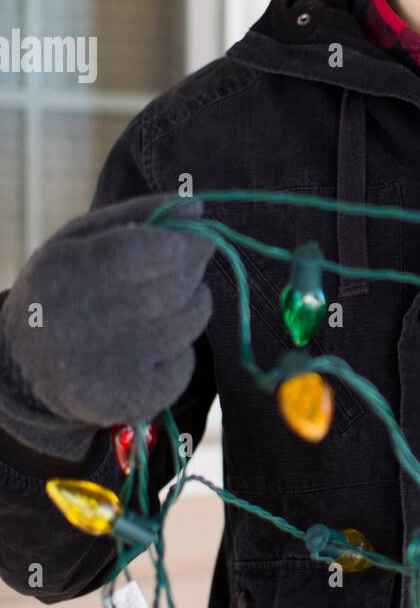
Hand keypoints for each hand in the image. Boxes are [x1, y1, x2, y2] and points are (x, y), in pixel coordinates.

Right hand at [0, 194, 214, 458]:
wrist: (28, 364)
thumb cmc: (69, 285)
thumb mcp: (83, 239)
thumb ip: (139, 214)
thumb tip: (197, 206)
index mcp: (63, 274)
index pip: (140, 253)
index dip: (184, 243)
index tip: (202, 237)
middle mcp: (78, 325)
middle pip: (173, 288)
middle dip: (192, 271)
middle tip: (184, 268)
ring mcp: (103, 369)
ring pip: (187, 324)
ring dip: (192, 306)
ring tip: (164, 304)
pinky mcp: (125, 402)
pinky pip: (185, 366)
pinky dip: (180, 351)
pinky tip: (153, 345)